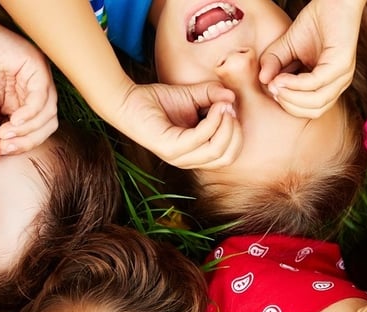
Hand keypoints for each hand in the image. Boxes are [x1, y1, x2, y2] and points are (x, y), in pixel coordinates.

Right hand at [0, 17, 57, 160]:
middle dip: (26, 142)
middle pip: (45, 128)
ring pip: (48, 116)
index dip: (19, 146)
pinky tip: (14, 120)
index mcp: (17, 106)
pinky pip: (44, 98)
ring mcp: (34, 81)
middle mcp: (29, 94)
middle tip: (5, 145)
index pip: (32, 133)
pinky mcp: (36, 68)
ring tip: (5, 132)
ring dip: (28, 131)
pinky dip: (31, 114)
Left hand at [116, 82, 241, 169]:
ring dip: (225, 126)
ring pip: (216, 151)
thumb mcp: (193, 96)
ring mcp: (178, 157)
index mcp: (196, 153)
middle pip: (226, 157)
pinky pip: (199, 139)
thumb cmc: (158, 101)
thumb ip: (212, 95)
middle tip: (229, 108)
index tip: (232, 108)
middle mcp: (188, 160)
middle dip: (235, 132)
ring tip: (222, 106)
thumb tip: (231, 97)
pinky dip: (212, 122)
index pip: (229, 155)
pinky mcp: (169, 148)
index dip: (237, 133)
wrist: (129, 100)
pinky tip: (212, 107)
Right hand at [258, 0, 363, 117]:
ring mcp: (342, 76)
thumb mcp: (286, 46)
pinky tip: (282, 77)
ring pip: (316, 103)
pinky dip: (296, 84)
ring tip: (275, 84)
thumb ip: (274, 63)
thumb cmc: (315, 22)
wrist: (334, 1)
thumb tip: (263, 81)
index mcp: (328, 84)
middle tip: (271, 88)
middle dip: (288, 104)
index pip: (308, 109)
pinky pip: (316, 83)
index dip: (286, 103)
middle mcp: (338, 84)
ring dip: (290, 96)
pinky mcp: (341, 65)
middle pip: (312, 111)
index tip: (270, 88)